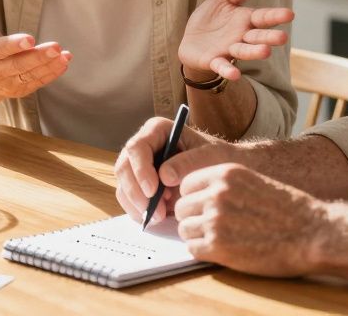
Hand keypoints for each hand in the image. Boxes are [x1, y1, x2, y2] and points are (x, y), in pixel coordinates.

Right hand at [0, 0, 69, 98]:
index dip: (13, 45)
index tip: (30, 39)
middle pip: (17, 65)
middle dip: (38, 57)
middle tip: (56, 46)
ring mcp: (8, 83)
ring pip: (29, 75)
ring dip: (48, 66)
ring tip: (64, 55)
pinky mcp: (19, 90)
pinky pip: (37, 82)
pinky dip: (52, 74)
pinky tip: (64, 62)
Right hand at [114, 116, 240, 225]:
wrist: (224, 171)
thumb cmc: (218, 158)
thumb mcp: (210, 157)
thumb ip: (188, 163)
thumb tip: (164, 176)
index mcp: (157, 130)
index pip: (137, 147)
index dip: (141, 170)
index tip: (154, 191)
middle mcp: (143, 145)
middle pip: (124, 168)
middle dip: (137, 193)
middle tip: (156, 214)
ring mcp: (138, 166)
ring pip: (123, 186)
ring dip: (137, 205)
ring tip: (161, 216)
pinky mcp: (139, 184)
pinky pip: (128, 199)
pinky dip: (138, 212)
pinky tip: (158, 217)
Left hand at [174, 163, 325, 276]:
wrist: (311, 232)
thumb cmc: (287, 208)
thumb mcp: (253, 181)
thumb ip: (224, 186)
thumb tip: (198, 196)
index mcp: (225, 174)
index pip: (186, 184)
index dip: (192, 198)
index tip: (201, 208)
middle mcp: (217, 194)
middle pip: (181, 207)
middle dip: (192, 218)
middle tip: (209, 227)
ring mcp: (215, 220)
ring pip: (184, 229)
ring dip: (196, 236)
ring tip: (217, 239)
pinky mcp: (218, 246)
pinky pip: (192, 248)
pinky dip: (202, 251)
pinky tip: (220, 250)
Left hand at [179, 0, 294, 80]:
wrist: (190, 41)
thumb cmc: (212, 19)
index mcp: (246, 20)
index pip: (263, 17)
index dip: (275, 16)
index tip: (290, 14)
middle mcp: (241, 36)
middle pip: (257, 37)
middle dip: (269, 38)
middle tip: (282, 38)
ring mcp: (228, 50)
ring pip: (243, 51)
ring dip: (254, 52)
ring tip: (266, 52)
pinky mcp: (213, 61)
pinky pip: (221, 66)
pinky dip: (228, 70)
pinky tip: (235, 74)